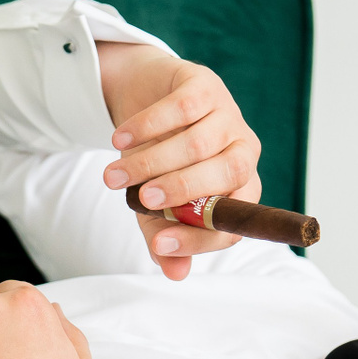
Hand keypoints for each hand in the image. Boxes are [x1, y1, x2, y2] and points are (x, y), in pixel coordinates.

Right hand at [97, 41, 262, 280]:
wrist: (143, 101)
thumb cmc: (156, 162)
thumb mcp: (156, 208)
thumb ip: (165, 240)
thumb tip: (176, 274)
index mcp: (240, 188)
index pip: (234, 220)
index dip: (200, 237)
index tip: (159, 243)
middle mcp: (243, 151)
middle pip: (227, 174)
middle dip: (182, 191)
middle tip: (142, 200)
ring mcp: (228, 115)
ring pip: (198, 143)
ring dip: (152, 162)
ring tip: (113, 177)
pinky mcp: (206, 85)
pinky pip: (182, 108)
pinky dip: (147, 126)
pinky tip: (119, 140)